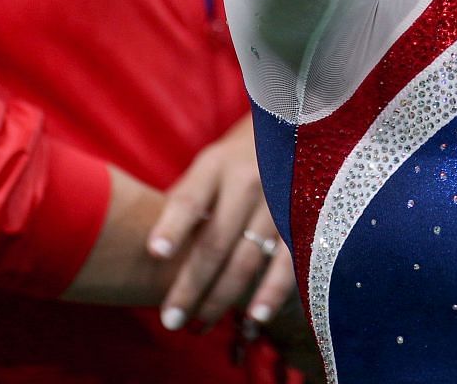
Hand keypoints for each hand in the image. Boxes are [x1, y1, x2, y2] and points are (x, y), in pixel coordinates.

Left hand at [149, 115, 294, 333]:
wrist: (298, 130)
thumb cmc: (236, 160)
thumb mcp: (208, 166)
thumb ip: (185, 201)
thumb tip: (149, 251)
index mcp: (216, 164)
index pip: (190, 198)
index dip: (173, 225)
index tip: (155, 253)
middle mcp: (249, 180)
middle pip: (216, 240)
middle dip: (190, 285)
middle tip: (170, 319)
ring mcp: (280, 199)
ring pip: (248, 258)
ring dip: (222, 298)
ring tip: (198, 326)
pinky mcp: (307, 218)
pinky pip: (287, 263)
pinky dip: (271, 293)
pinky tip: (253, 319)